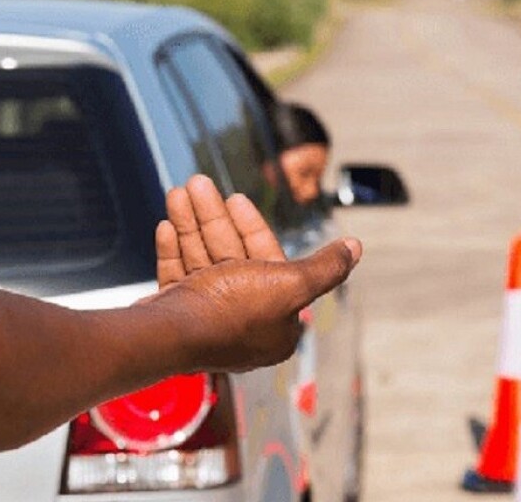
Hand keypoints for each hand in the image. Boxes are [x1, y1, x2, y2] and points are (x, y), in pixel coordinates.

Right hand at [146, 175, 361, 371]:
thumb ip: (325, 267)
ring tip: (180, 191)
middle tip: (198, 183)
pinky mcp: (176, 316)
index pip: (268, 262)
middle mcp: (241, 323)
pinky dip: (174, 249)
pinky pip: (177, 276)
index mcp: (274, 323)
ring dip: (191, 223)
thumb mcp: (291, 285)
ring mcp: (205, 320)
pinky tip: (167, 224)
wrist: (166, 337)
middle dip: (214, 217)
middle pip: (230, 256)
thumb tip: (355, 248)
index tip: (236, 198)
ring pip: (201, 260)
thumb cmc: (230, 312)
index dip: (252, 227)